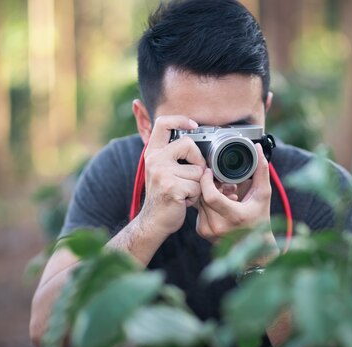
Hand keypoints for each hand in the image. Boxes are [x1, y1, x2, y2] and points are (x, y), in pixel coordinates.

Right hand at [139, 115, 206, 236]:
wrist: (154, 222)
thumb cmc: (164, 195)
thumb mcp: (163, 170)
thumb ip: (174, 155)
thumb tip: (198, 140)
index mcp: (153, 152)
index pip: (163, 123)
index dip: (180, 120)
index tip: (193, 125)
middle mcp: (155, 160)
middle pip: (188, 144)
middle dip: (198, 161)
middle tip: (192, 176)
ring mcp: (162, 173)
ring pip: (197, 170)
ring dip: (197, 184)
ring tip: (185, 192)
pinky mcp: (171, 187)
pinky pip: (197, 186)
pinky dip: (196, 196)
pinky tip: (184, 200)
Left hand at [196, 144, 274, 243]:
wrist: (255, 250)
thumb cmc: (260, 221)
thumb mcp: (263, 195)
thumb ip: (261, 171)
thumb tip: (259, 149)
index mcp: (233, 217)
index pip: (210, 196)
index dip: (206, 180)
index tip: (210, 171)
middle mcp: (217, 226)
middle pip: (203, 196)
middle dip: (210, 184)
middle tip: (223, 182)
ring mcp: (207, 231)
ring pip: (199, 201)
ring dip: (208, 193)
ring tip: (226, 194)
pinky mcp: (201, 232)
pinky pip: (199, 210)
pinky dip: (207, 203)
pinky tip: (221, 204)